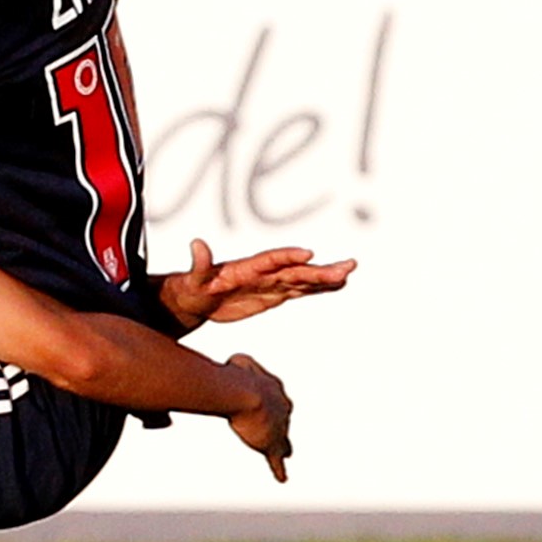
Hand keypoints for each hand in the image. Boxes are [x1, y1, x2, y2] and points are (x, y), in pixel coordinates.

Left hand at [158, 239, 354, 327]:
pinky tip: (338, 284)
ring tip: (349, 272)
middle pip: (295, 270)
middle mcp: (263, 273)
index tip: (307, 254)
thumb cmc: (193, 287)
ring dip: (325, 277)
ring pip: (303, 279)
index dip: (288, 256)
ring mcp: (271, 283)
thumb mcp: (193, 279)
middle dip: (319, 270)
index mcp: (246, 268)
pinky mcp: (274, 294)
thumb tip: (196, 243)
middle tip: (346, 267)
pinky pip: (301, 291)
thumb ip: (198, 264)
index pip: (270, 260)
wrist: (197, 297)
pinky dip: (319, 288)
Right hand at [224, 354, 292, 481]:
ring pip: (283, 439)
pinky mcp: (272, 445)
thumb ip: (236, 367)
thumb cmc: (235, 376)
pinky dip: (279, 469)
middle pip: (282, 418)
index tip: (260, 405)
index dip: (266, 401)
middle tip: (277, 427)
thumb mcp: (236, 363)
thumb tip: (230, 366)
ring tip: (286, 453)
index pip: (273, 397)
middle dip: (280, 424)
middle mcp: (281, 408)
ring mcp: (278, 427)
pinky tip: (282, 478)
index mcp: (274, 388)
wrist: (241, 392)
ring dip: (284, 447)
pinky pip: (276, 460)